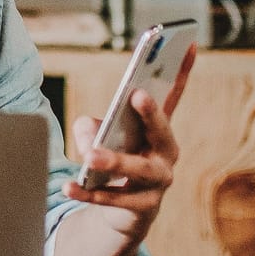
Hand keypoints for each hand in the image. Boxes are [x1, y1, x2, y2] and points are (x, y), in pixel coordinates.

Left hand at [63, 45, 190, 239]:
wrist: (125, 212)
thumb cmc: (116, 160)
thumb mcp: (101, 137)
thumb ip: (92, 128)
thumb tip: (91, 139)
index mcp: (158, 129)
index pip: (172, 95)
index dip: (181, 69)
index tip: (186, 43)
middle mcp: (166, 153)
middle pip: (161, 132)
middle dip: (151, 113)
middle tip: (137, 95)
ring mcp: (158, 182)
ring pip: (138, 170)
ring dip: (114, 161)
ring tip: (90, 156)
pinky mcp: (142, 207)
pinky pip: (113, 198)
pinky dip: (88, 192)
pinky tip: (68, 186)